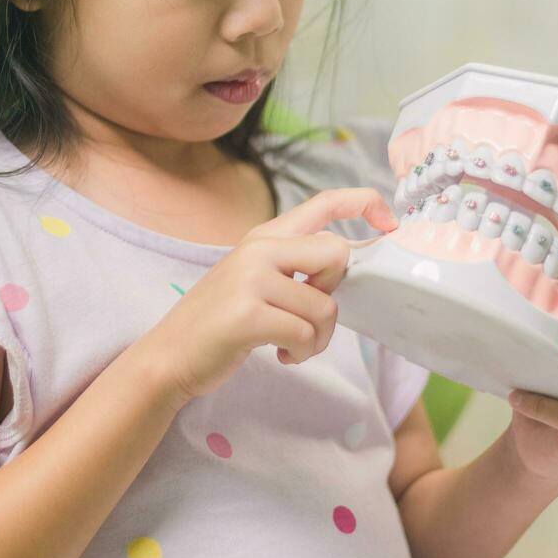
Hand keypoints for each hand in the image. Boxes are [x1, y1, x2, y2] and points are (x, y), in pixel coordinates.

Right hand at [140, 187, 397, 408]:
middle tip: (307, 316)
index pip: (323, 201)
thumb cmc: (219, 321)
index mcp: (264, 236)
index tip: (389, 223)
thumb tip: (348, 263)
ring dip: (319, 339)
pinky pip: (305, 334)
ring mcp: (250, 279)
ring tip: (294, 347)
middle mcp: (258, 249)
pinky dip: (303, 353)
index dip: (364, 203)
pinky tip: (282, 356)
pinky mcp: (247, 314)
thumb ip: (294, 265)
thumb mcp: (253, 278)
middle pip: (337, 253)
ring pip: (325, 307)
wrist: (168, 355)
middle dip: (334, 294)